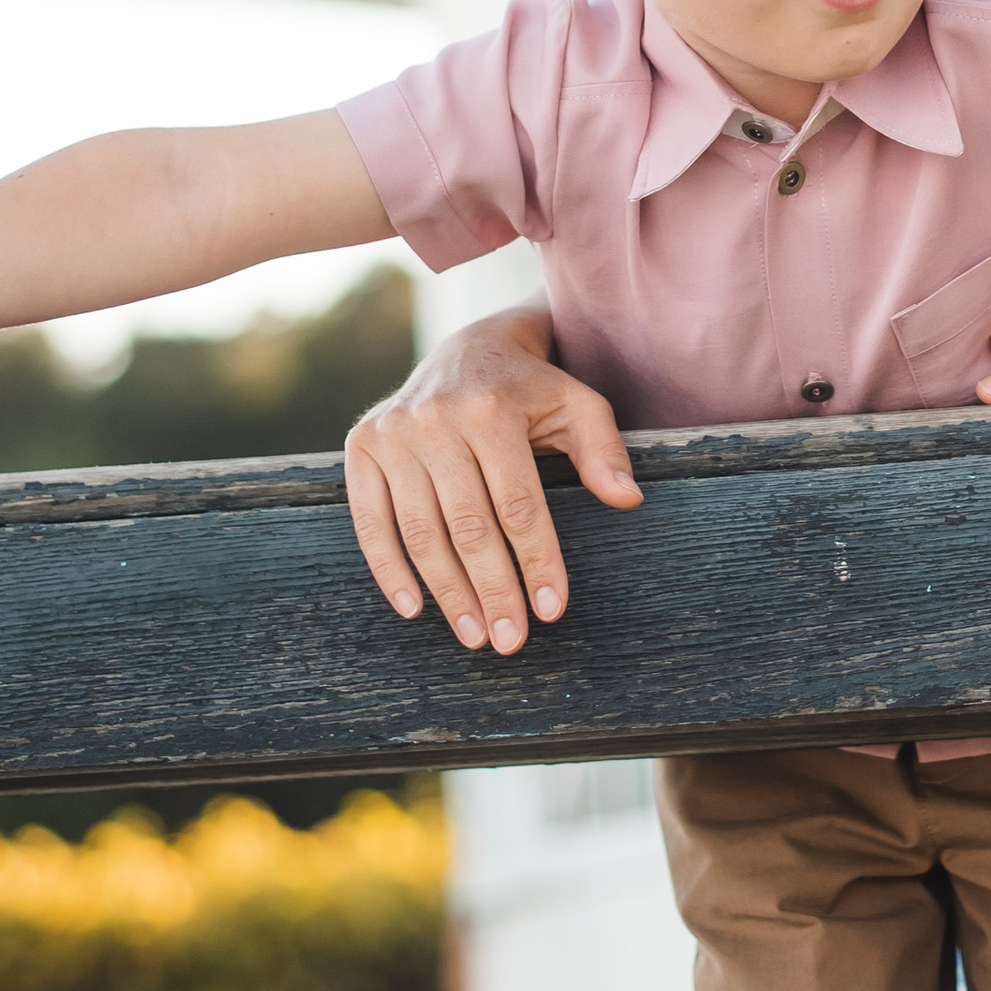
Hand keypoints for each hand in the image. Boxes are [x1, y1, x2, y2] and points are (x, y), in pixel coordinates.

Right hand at [343, 311, 640, 654]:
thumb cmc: (531, 390)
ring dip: (447, 593)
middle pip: (468, 526)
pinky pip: (370, 521)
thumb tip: (627, 500)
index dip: (537, 561)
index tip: (551, 610)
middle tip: (510, 641)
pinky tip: (414, 609)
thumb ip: (603, 450)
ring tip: (475, 636)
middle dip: (492, 590)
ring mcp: (392, 434)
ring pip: (420, 531)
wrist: (468, 349)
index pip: (518, 504)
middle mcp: (435, 419)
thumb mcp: (577, 404)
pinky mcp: (362, 446)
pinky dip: (388, 570)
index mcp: (491, 410)